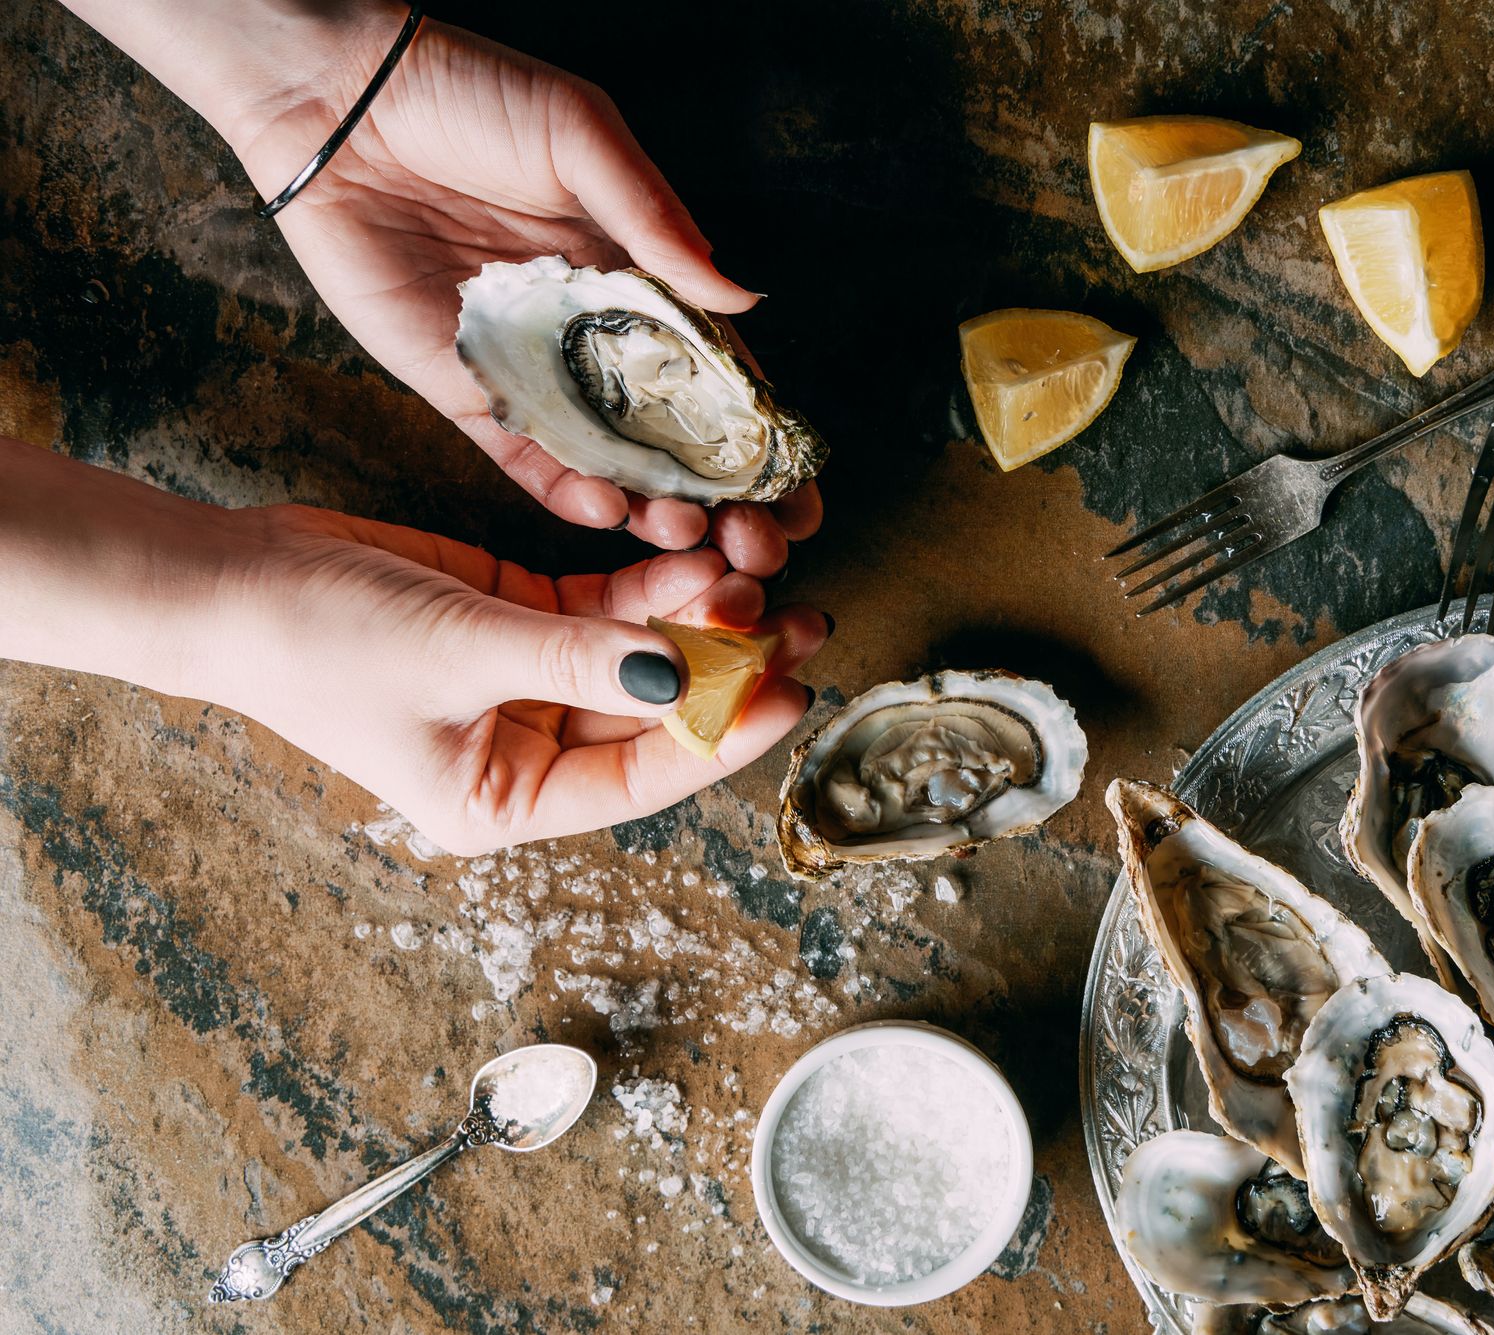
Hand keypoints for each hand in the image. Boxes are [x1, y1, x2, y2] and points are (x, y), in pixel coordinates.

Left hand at [90, 1, 821, 569]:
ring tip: (692, 541)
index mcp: (637, 273)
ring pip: (605, 458)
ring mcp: (532, 368)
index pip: (716, 367)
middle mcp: (592, 334)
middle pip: (670, 431)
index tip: (798, 479)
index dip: (758, 426)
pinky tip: (607, 515)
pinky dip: (563, 492)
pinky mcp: (465, 391)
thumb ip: (655, 219)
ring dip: (651, 506)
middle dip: (717, 491)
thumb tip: (741, 297)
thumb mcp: (581, 136)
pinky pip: (522, 458)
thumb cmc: (469, 95)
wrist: (337, 103)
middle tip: (758, 540)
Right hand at [213, 503, 827, 854]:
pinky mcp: (520, 619)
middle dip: (727, 668)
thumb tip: (689, 673)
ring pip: (642, 654)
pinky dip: (654, 585)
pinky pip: (609, 608)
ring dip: (701, 619)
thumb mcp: (464, 652)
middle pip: (656, 713)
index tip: (788, 691)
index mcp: (509, 800)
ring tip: (764, 578)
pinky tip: (705, 558)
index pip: (643, 775)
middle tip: (800, 624)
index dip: (721, 735)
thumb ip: (580, 656)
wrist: (233, 579)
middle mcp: (528, 751)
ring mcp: (529, 682)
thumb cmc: (322, 644)